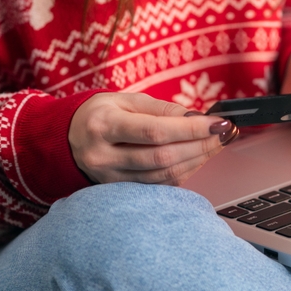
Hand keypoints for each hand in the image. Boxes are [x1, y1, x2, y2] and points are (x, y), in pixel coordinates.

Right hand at [68, 92, 235, 185]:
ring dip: (197, 160)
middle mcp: (103, 155)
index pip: (155, 131)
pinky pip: (158, 185)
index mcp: (103, 125)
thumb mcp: (125, 99)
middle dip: (200, 146)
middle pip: (162, 157)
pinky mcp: (118, 190)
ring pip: (163, 175)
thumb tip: (197, 117)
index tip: (218, 123)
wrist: (67, 139)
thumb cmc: (100, 114)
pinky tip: (197, 159)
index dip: (192, 128)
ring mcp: (109, 177)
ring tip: (215, 145)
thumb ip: (162, 108)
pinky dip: (183, 172)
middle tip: (224, 134)